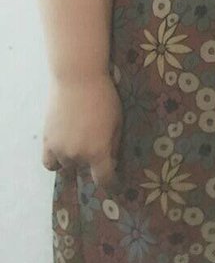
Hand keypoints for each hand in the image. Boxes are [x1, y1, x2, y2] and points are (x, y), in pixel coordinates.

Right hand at [43, 73, 122, 194]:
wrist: (77, 79)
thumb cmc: (104, 97)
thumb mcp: (118, 120)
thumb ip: (114, 144)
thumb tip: (111, 161)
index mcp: (97, 152)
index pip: (104, 180)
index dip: (111, 183)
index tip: (115, 183)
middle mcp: (77, 156)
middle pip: (85, 170)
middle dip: (92, 162)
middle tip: (97, 145)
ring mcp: (59, 150)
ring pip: (68, 167)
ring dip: (75, 160)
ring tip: (81, 140)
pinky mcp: (47, 141)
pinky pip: (50, 163)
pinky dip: (57, 161)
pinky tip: (64, 151)